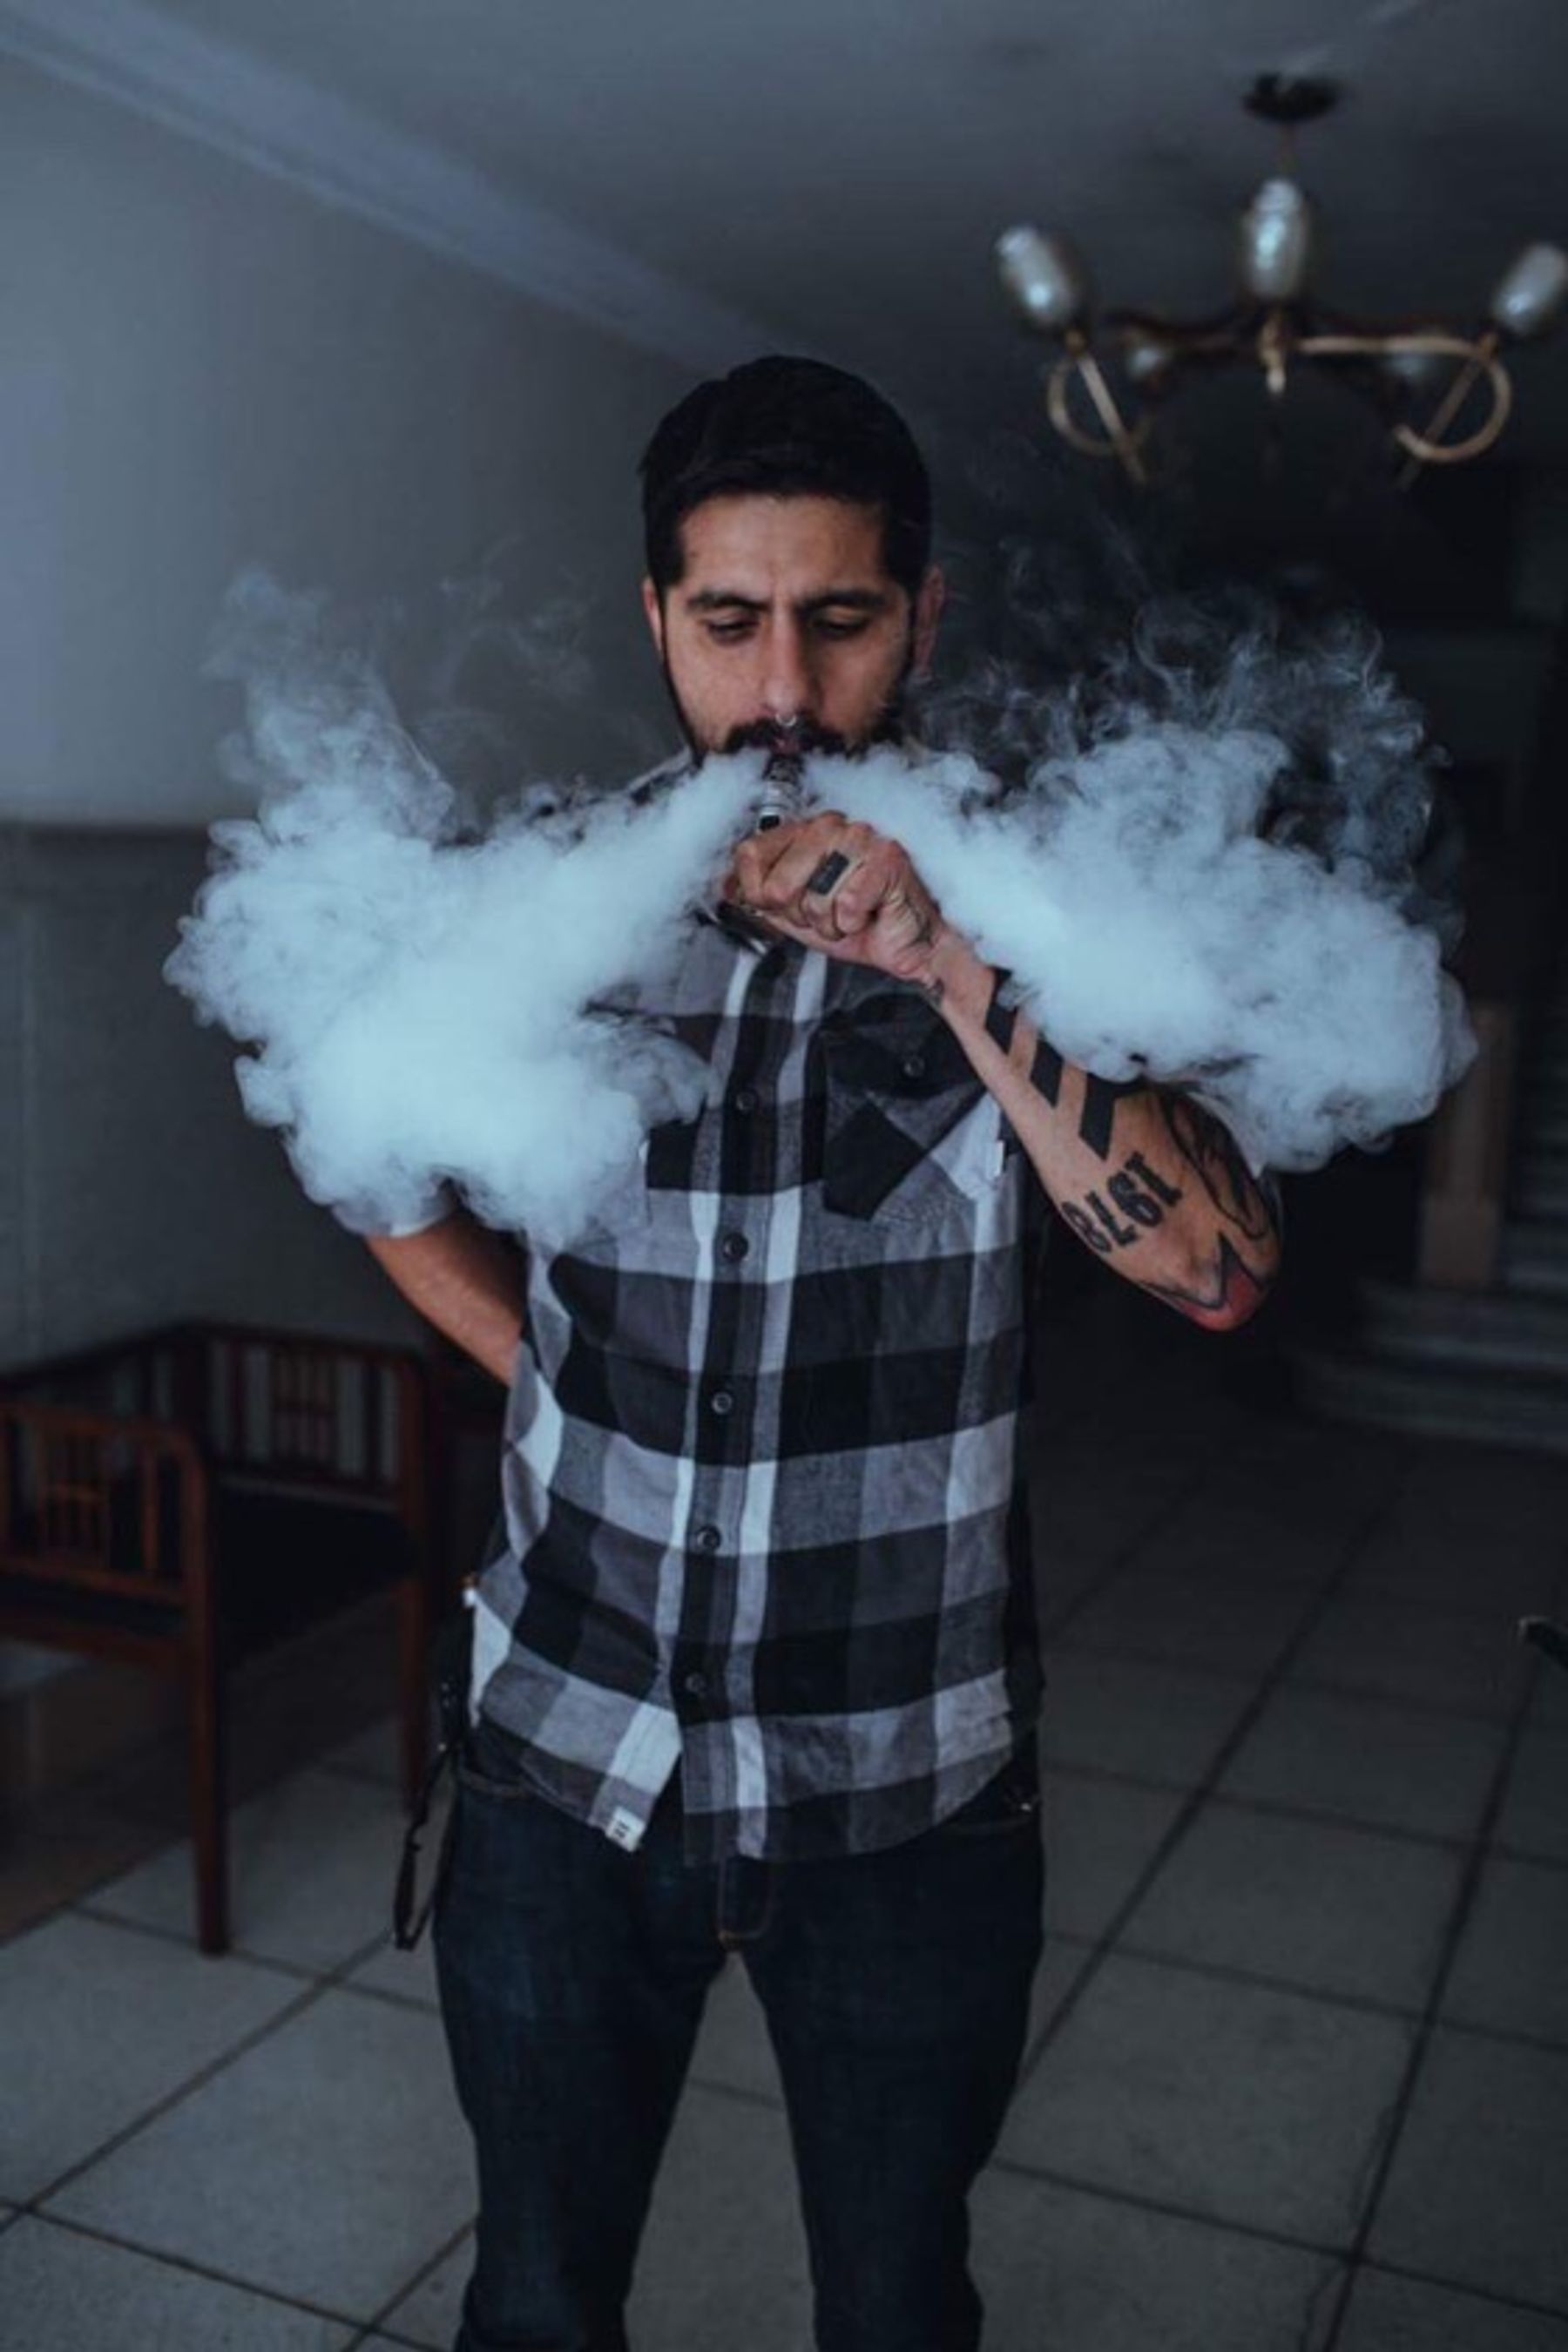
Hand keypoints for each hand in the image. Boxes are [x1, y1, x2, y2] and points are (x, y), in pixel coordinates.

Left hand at [721, 811, 948, 984]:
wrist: (907, 945)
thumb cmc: (859, 924)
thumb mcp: (797, 913)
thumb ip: (762, 897)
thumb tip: (726, 888)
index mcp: (804, 832)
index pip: (750, 851)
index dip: (757, 891)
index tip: (779, 905)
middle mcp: (830, 826)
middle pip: (779, 883)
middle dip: (800, 914)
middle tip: (826, 914)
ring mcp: (861, 838)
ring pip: (814, 897)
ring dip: (830, 922)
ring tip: (849, 916)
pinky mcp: (887, 858)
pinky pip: (846, 904)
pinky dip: (854, 923)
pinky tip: (867, 916)